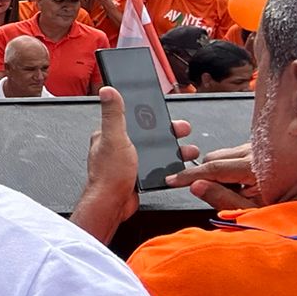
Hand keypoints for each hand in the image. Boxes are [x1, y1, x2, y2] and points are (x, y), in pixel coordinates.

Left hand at [74, 88, 197, 241]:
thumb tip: (107, 90)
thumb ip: (114, 114)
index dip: (152, 115)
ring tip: (188, 151)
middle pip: (148, 134)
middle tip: (184, 132)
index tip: (167, 114)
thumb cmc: (109, 175)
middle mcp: (118, 147)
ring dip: (173, 150)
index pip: (133, 118)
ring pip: (155, 151)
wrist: (112, 205)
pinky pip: (156, 167)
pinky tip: (178, 166)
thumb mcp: (114, 138)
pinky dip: (169, 165)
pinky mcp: (137, 175)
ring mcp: (128, 162)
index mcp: (111, 135)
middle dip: (169, 133)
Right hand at [165, 141, 257, 209]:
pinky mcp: (260, 149)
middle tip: (219, 194)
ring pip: (223, 155)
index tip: (173, 180)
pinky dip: (233, 168)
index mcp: (255, 166)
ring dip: (221, 172)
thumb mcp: (254, 211)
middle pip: (213, 158)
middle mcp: (257, 151)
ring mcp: (259, 148)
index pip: (212, 168)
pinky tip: (247, 183)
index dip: (189, 175)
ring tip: (240, 191)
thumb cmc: (286, 208)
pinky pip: (235, 154)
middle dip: (207, 175)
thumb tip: (196, 187)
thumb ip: (223, 199)